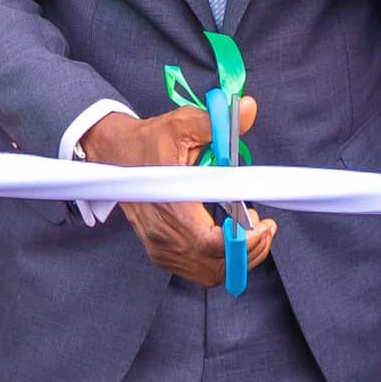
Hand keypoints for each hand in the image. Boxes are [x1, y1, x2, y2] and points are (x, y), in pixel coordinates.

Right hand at [79, 101, 278, 288]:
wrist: (117, 155)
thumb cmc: (150, 142)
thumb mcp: (182, 124)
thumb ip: (217, 122)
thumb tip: (247, 108)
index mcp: (170, 206)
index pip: (210, 243)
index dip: (242, 241)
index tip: (261, 224)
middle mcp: (163, 234)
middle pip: (216, 265)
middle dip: (248, 250)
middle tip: (263, 226)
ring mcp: (160, 248)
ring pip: (209, 273)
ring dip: (237, 258)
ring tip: (249, 231)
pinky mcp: (161, 253)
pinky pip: (198, 271)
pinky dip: (220, 262)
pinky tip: (230, 238)